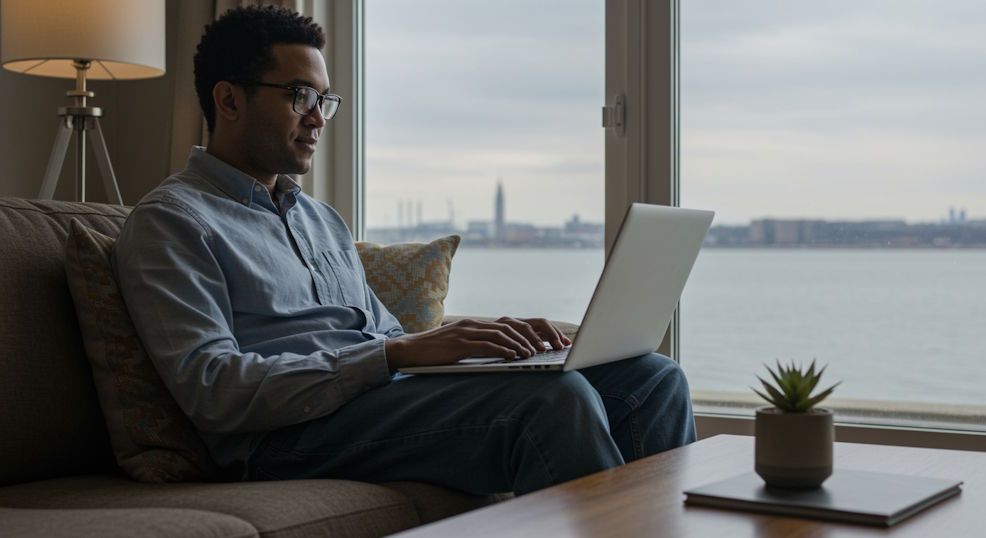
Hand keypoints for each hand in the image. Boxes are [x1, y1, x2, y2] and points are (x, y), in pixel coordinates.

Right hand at [384, 317, 572, 371]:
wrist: (411, 350)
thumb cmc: (438, 352)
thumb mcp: (465, 346)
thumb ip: (484, 346)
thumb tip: (510, 354)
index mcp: (480, 324)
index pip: (514, 323)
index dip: (536, 331)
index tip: (554, 341)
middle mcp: (476, 324)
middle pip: (514, 325)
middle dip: (536, 335)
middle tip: (552, 346)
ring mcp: (467, 331)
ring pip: (503, 333)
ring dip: (521, 343)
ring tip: (535, 353)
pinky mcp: (460, 343)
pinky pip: (487, 344)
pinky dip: (503, 350)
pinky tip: (514, 356)